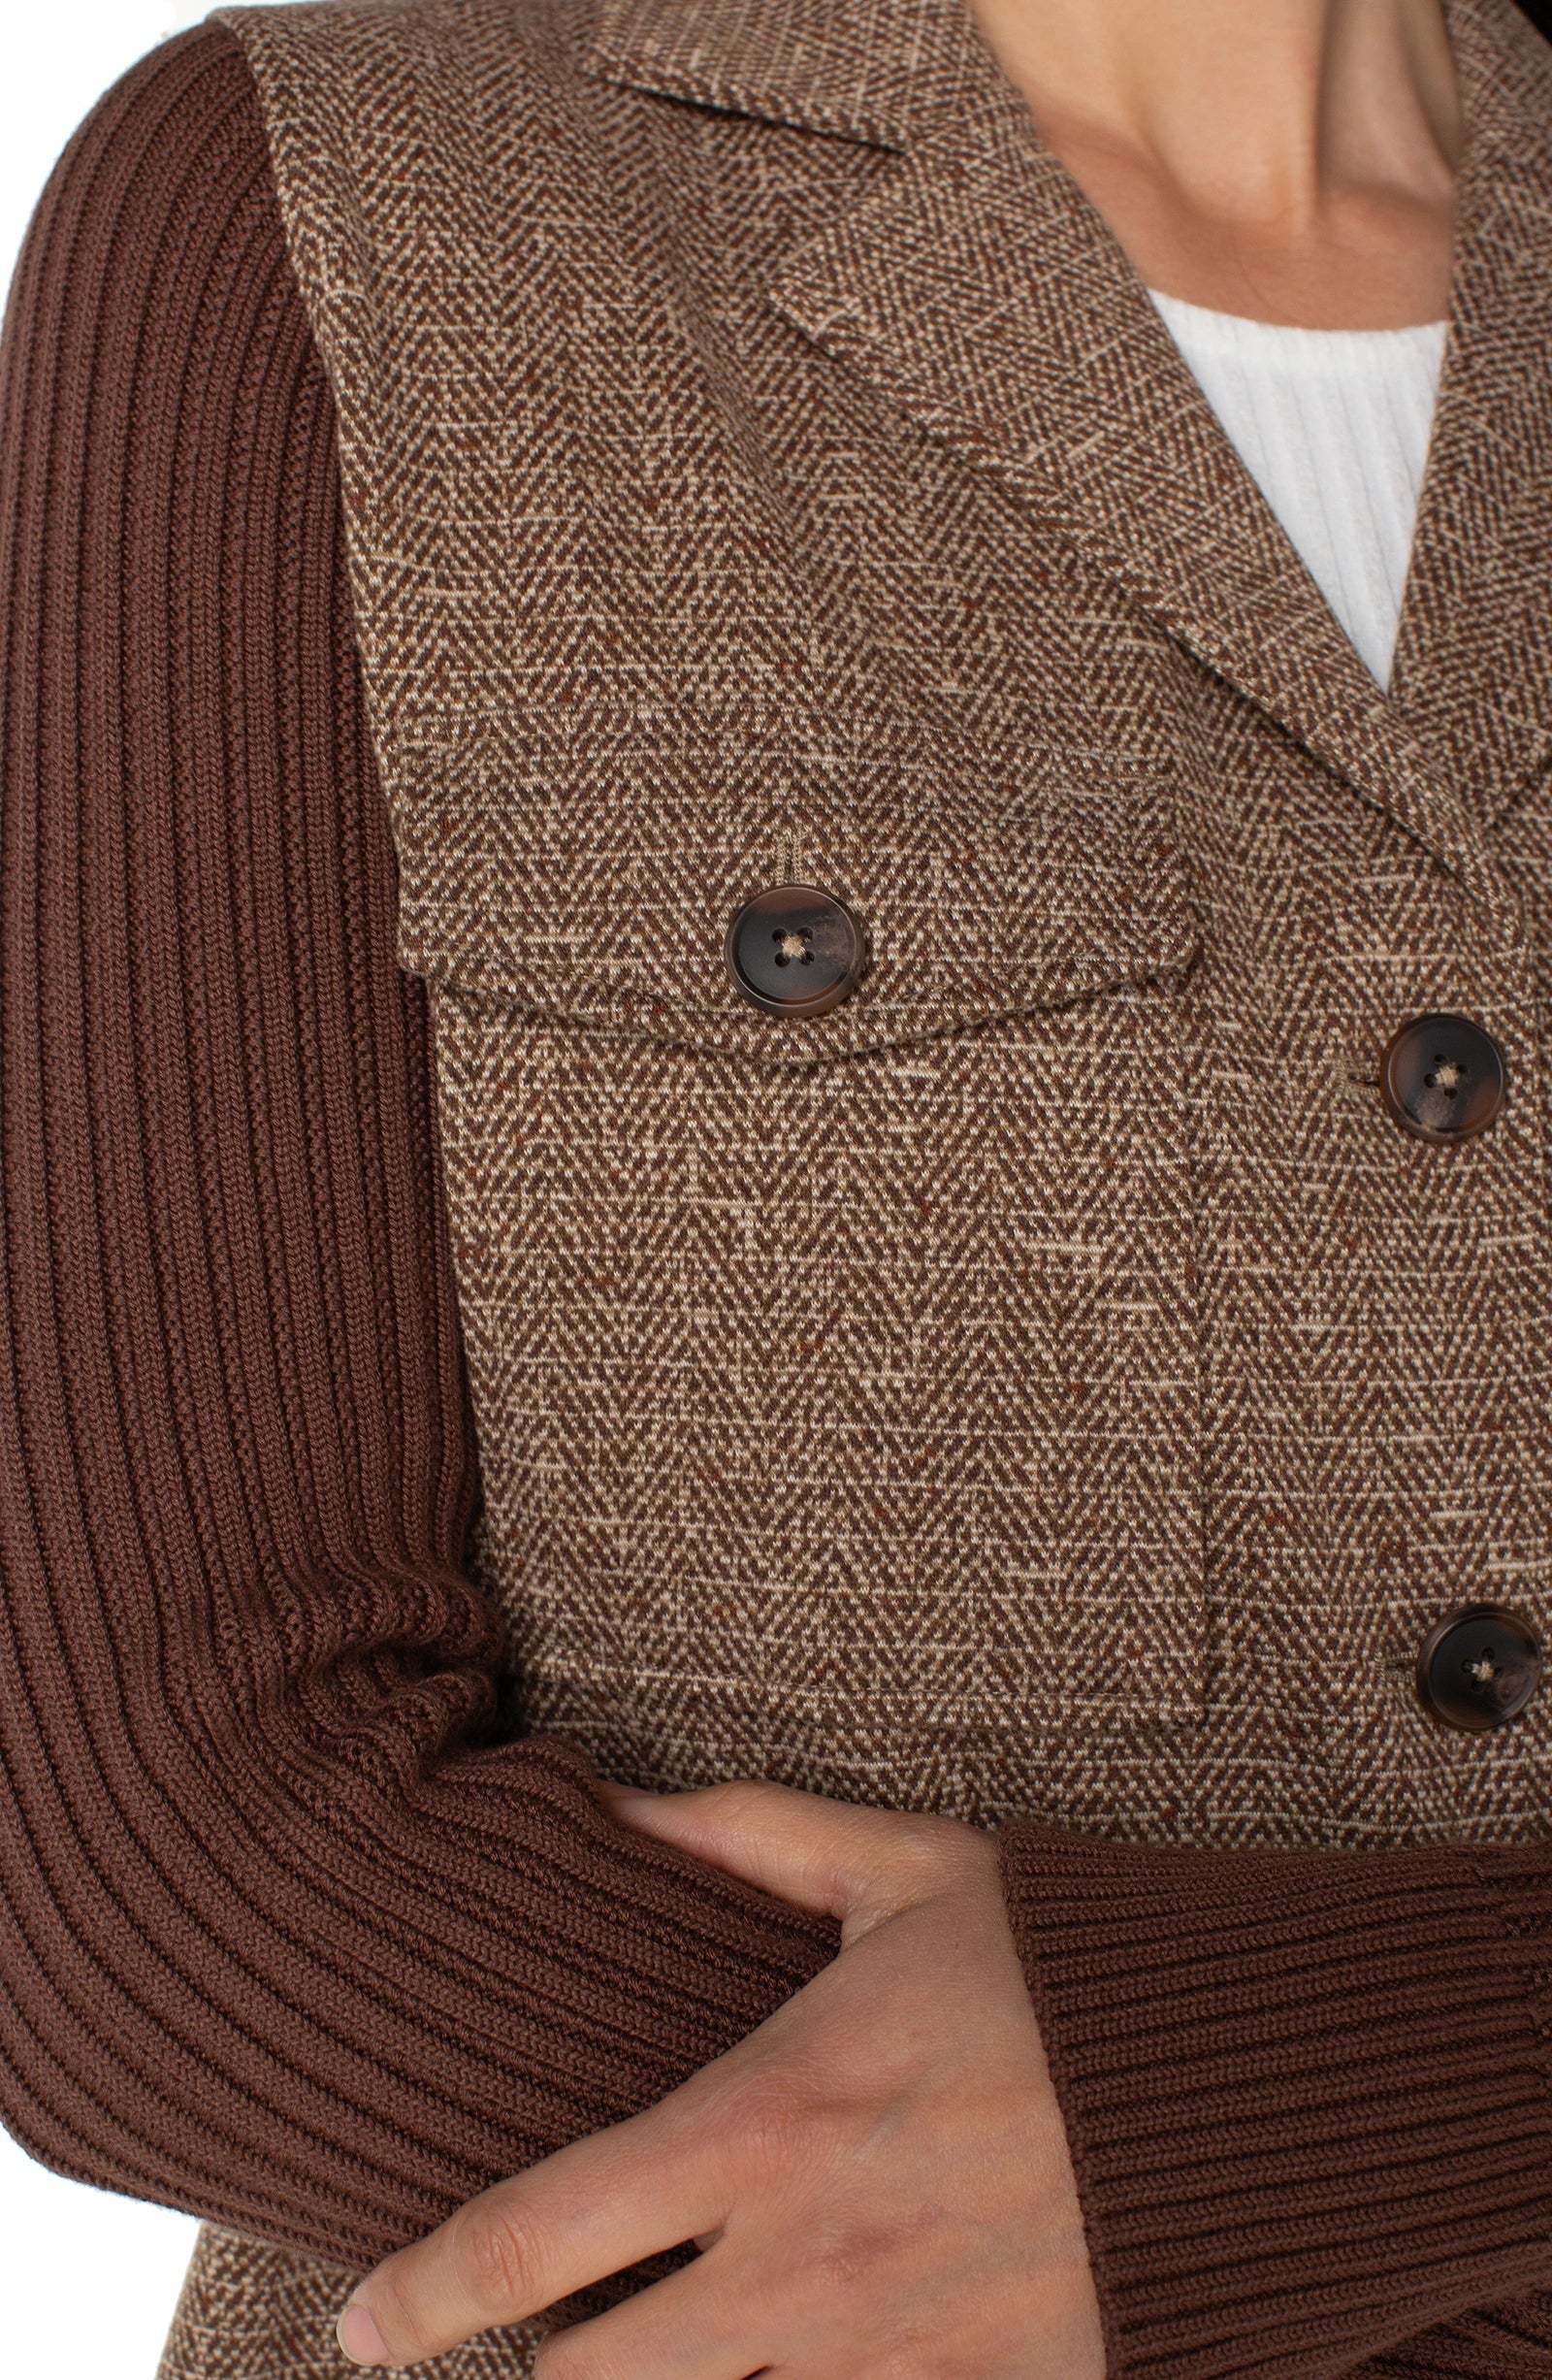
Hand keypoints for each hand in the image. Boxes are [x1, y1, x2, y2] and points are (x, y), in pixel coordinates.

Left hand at [335, 1780, 1105, 2376]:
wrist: (1274, 2086)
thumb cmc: (1082, 1961)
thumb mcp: (909, 1869)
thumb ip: (746, 1835)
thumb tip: (613, 1802)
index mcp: (767, 2122)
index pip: (540, 2239)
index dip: (422, 2294)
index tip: (360, 2323)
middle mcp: (808, 2268)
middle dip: (554, 2359)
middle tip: (562, 2310)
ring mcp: (897, 2360)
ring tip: (681, 2333)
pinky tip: (811, 2353)